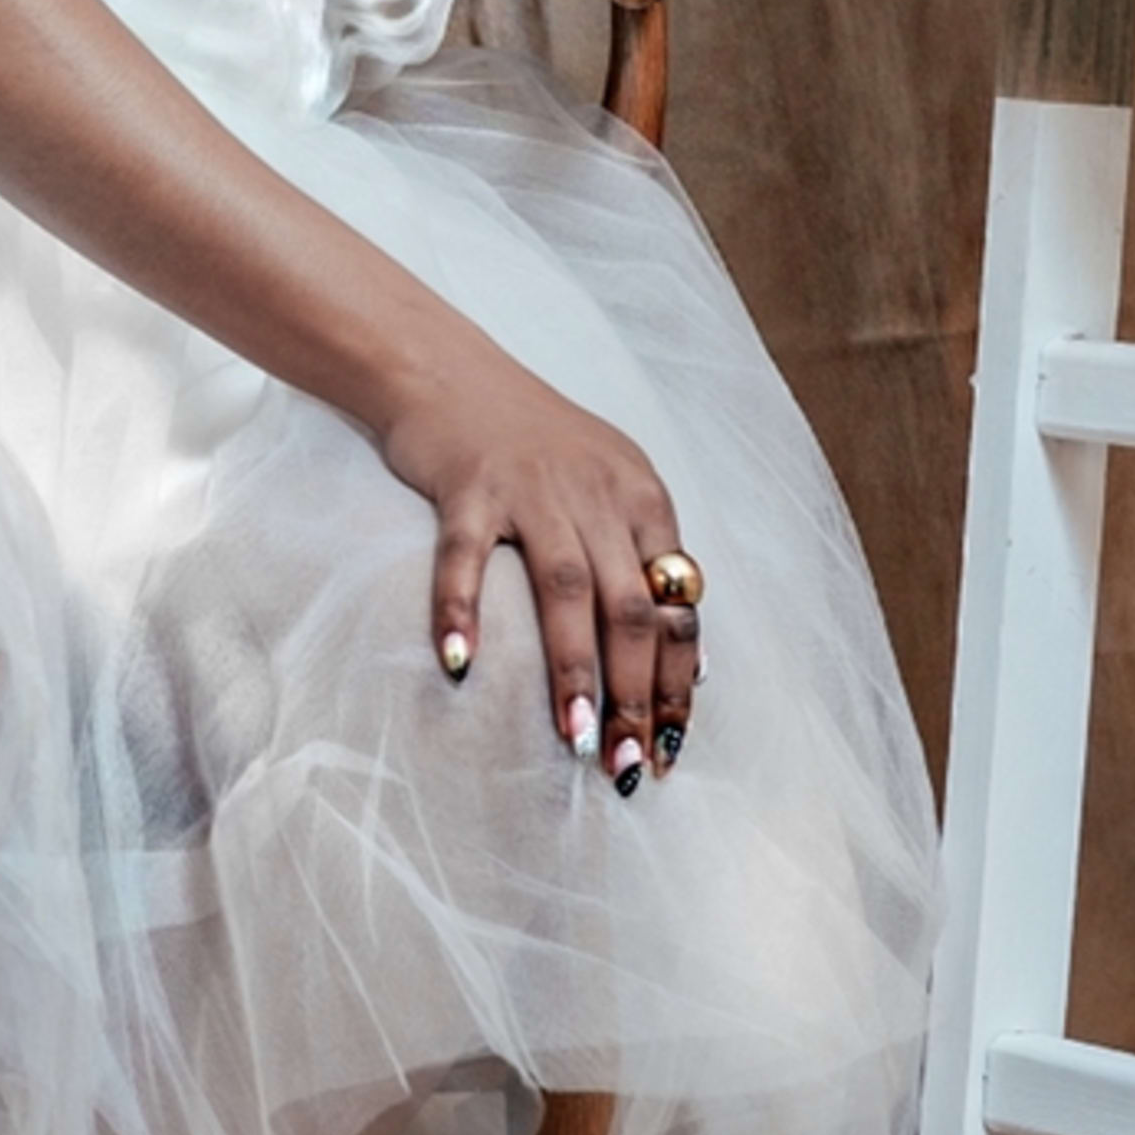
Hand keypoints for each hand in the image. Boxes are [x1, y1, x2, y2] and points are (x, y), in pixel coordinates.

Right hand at [378, 335, 703, 790]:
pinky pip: (465, 557)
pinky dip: (463, 611)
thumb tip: (687, 650)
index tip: (669, 744)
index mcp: (640, 496)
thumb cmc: (529, 438)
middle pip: (631, 606)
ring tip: (577, 735)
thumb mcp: (606, 483)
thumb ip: (644, 554)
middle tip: (627, 765)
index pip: (676, 601)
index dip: (677, 679)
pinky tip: (460, 665)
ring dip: (574, 668)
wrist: (447, 369)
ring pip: (567, 588)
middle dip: (637, 693)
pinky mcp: (468, 485)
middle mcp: (596, 493)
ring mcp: (531, 488)